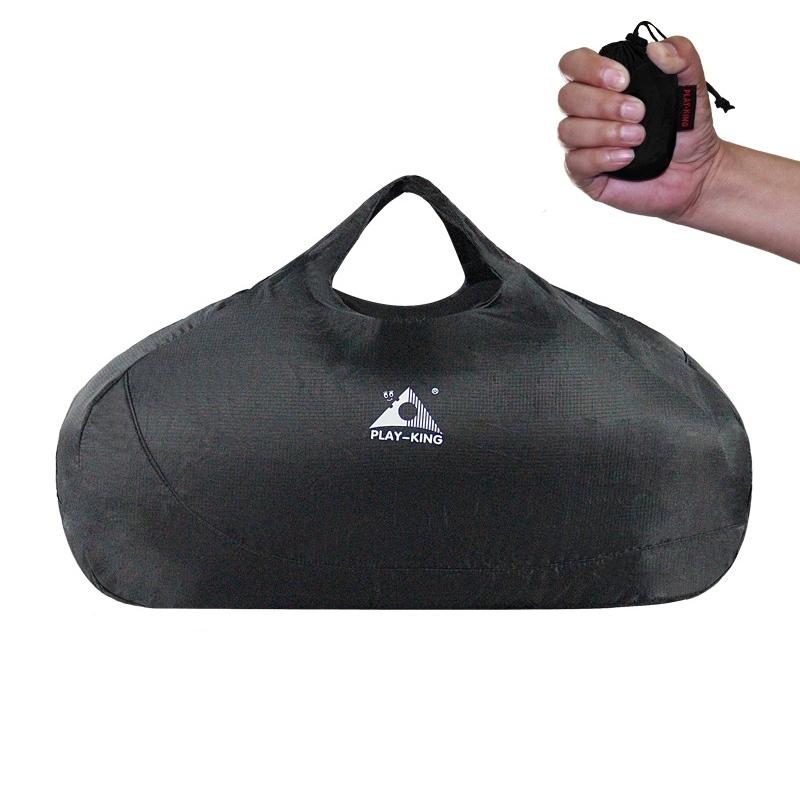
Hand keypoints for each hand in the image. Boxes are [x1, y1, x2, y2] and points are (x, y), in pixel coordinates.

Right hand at [557, 37, 723, 220]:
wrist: (695, 173)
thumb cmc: (687, 129)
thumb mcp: (693, 86)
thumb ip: (682, 56)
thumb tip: (656, 49)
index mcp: (602, 84)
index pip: (573, 64)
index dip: (590, 67)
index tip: (624, 80)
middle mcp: (585, 112)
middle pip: (567, 97)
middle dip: (603, 103)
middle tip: (639, 112)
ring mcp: (582, 145)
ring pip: (567, 130)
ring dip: (604, 131)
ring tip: (638, 137)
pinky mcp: (585, 175)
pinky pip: (575, 163)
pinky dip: (601, 157)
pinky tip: (627, 157)